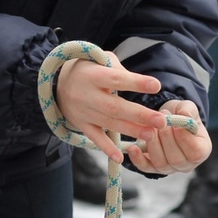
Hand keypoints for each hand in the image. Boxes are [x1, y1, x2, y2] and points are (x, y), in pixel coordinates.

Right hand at [54, 54, 172, 163]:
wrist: (57, 84)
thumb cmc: (88, 69)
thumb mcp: (100, 59)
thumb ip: (119, 70)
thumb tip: (142, 84)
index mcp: (93, 76)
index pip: (117, 79)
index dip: (136, 83)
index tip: (157, 86)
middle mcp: (86, 95)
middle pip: (115, 107)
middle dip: (139, 115)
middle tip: (160, 121)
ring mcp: (83, 113)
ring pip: (109, 124)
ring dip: (131, 131)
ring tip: (152, 135)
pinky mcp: (81, 125)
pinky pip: (95, 138)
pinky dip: (107, 148)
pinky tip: (120, 157)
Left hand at [123, 98, 211, 174]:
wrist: (167, 119)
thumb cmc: (180, 114)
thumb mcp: (187, 108)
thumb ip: (188, 110)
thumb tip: (184, 115)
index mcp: (202, 150)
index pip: (195, 152)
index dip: (184, 138)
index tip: (175, 123)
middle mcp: (187, 164)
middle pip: (176, 159)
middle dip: (166, 139)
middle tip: (159, 122)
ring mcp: (170, 168)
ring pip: (161, 163)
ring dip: (153, 145)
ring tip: (150, 128)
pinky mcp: (153, 168)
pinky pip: (145, 167)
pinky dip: (138, 159)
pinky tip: (133, 147)